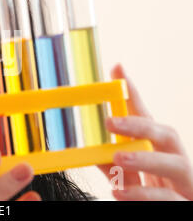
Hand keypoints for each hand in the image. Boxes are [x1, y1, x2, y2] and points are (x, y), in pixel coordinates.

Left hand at [97, 64, 192, 200]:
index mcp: (160, 152)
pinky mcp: (187, 203)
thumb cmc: (153, 197)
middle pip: (168, 134)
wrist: (176, 217)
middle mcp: (177, 162)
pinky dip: (143, 195)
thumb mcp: (130, 178)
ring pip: (176, 165)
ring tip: (118, 158)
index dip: (134, 95)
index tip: (118, 70)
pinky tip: (119, 192)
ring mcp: (187, 184)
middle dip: (140, 125)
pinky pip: (169, 199)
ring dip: (146, 159)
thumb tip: (92, 151)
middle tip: (110, 122)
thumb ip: (114, 165)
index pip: (147, 119)